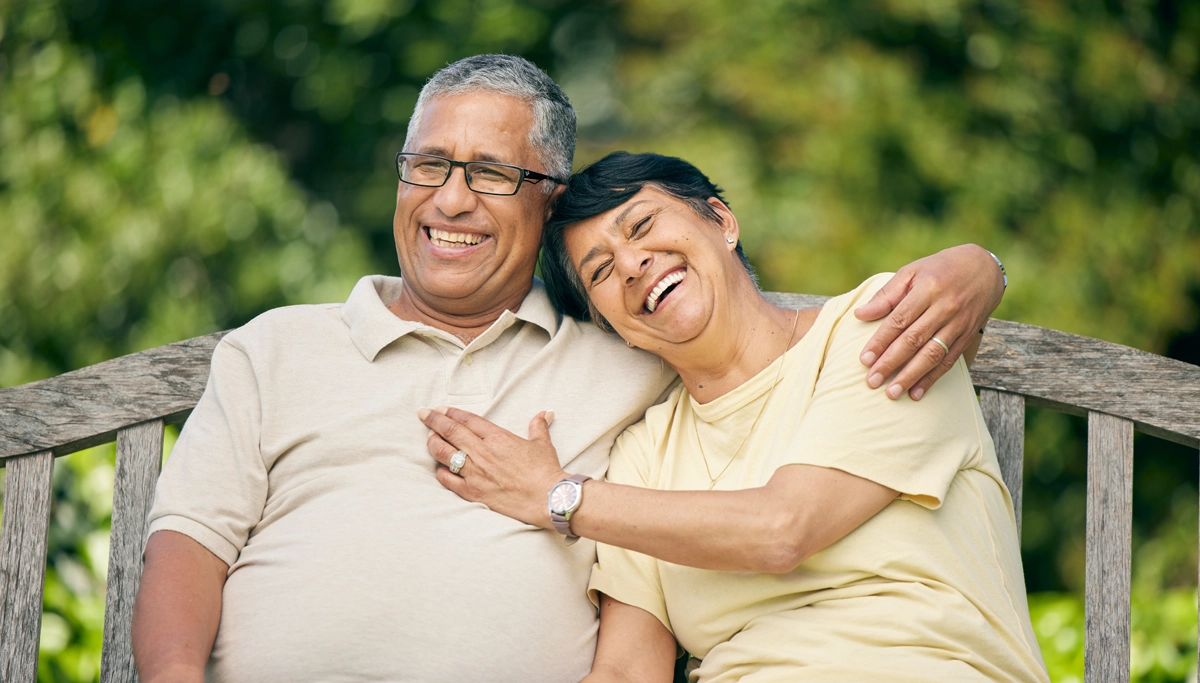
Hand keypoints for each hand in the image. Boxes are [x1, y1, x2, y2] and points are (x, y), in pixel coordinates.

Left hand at [418, 406, 565, 527]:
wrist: (547, 499)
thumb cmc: (546, 471)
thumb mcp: (543, 445)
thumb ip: (538, 427)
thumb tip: (545, 413)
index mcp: (498, 437)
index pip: (468, 420)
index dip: (452, 413)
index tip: (441, 408)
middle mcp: (482, 452)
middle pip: (451, 431)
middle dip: (434, 420)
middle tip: (423, 413)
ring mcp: (475, 473)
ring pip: (445, 453)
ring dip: (433, 443)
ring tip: (428, 437)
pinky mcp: (473, 492)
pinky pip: (449, 480)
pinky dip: (441, 472)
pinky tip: (439, 468)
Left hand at [854, 244, 1003, 400]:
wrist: (983, 268)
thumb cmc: (939, 269)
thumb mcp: (912, 272)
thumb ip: (887, 294)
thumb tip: (860, 314)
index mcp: (928, 288)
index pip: (899, 320)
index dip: (880, 341)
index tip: (864, 360)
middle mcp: (945, 307)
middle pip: (914, 340)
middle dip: (891, 363)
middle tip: (872, 381)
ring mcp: (958, 323)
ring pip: (932, 354)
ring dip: (911, 376)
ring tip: (892, 392)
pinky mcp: (967, 335)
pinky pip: (949, 360)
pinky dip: (932, 378)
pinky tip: (917, 393)